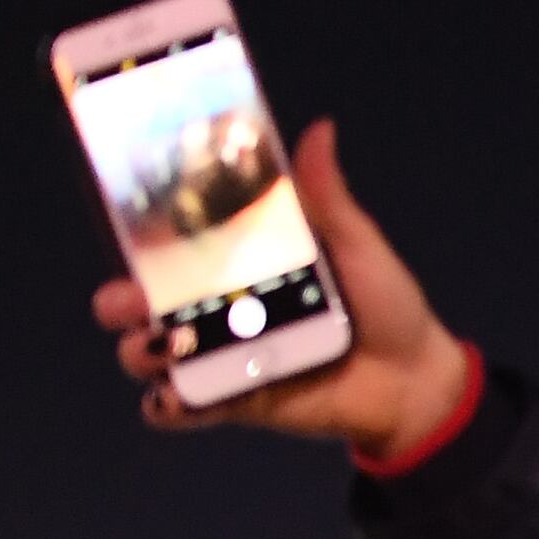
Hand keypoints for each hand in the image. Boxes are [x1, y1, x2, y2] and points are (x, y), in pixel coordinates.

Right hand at [93, 121, 471, 459]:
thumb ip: (328, 198)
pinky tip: (174, 400)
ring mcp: (222, 357)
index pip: (170, 245)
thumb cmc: (386, 306)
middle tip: (131, 301)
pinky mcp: (236, 402)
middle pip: (142, 301)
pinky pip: (183, 409)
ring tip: (160, 350)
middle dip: (121, 301)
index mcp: (238, 262)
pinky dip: (168, 407)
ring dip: (140, 352)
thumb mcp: (358, 246)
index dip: (137, 237)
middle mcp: (218, 308)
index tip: (121, 223)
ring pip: (151, 354)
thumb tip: (321, 129)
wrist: (417, 382)